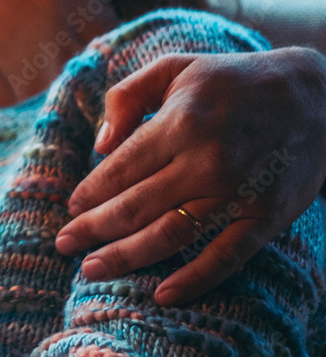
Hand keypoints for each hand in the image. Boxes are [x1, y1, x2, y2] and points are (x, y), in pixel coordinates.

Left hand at [55, 48, 325, 304]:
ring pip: (170, 234)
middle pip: (136, 206)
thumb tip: (99, 144)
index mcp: (180, 122)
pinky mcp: (265, 217)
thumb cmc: (232, 81)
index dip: (90, 193)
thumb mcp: (175, 68)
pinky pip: (225, 257)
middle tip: (64, 245)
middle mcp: (206, 160)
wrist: (315, 97)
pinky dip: (194, 280)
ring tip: (92, 270)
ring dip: (126, 257)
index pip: (121, 168)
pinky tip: (162, 295)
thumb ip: (127, 96)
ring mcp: (237, 192)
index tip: (70, 209)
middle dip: (93, 230)